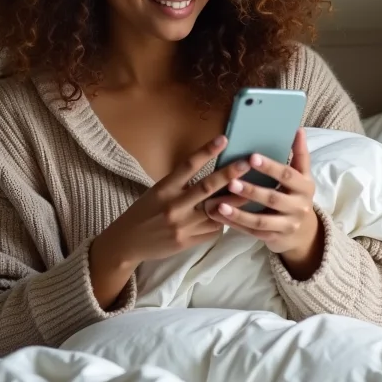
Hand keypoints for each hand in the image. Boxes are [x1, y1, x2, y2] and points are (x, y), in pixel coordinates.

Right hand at [89, 135, 251, 307]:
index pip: (188, 165)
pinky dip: (222, 221)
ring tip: (254, 190)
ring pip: (215, 211)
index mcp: (164, 188)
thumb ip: (181, 185)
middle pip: (206, 187)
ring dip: (235, 201)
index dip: (206, 151)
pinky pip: (212, 230)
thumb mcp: (157, 192)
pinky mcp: (187, 241)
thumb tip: (211, 176)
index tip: (224, 139)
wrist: (127, 242)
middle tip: (248, 163)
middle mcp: (173, 205)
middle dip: (229, 174)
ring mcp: (182, 225)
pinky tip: (229, 216)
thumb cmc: (144, 212)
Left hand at [206, 128, 323, 279]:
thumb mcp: (302, 177)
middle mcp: (298, 207)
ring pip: (261, 220)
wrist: (305, 233)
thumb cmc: (297, 196)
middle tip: (230, 181)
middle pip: (273, 198)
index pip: (287, 175)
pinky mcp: (273, 239)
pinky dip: (235, 224)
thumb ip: (299, 154)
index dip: (270, 167)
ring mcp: (286, 225)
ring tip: (219, 204)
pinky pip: (252, 232)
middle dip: (252, 190)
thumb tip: (297, 130)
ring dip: (239, 212)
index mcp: (305, 187)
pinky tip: (219, 216)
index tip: (251, 157)